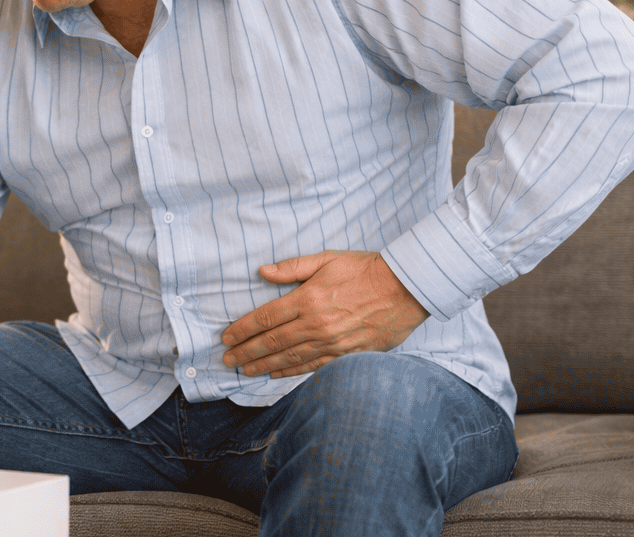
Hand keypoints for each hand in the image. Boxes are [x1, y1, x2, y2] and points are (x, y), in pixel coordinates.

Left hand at [221, 250, 429, 378]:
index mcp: (308, 298)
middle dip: (246, 351)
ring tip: (244, 369)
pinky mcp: (347, 354)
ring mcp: (332, 342)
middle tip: (227, 359)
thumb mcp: (328, 258)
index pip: (266, 317)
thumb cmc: (367, 269)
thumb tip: (263, 271)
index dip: (242, 329)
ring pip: (290, 358)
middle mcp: (317, 323)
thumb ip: (293, 267)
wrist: (407, 288)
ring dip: (264, 365)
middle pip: (273, 342)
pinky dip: (292, 373)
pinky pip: (313, 367)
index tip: (226, 337)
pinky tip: (276, 375)